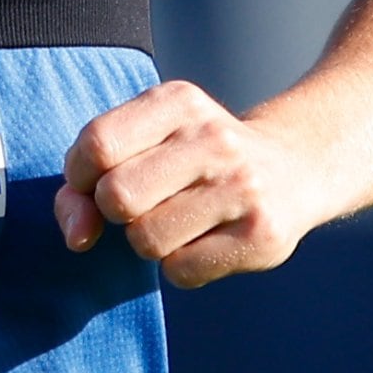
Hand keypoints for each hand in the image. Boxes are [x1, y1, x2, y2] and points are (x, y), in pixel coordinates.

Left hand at [53, 79, 336, 289]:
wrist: (294, 169)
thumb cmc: (192, 159)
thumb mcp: (144, 141)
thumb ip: (85, 178)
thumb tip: (78, 236)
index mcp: (178, 102)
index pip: (97, 144)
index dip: (81, 175)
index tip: (99, 180)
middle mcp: (214, 138)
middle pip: (118, 196)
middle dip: (116, 211)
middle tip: (147, 201)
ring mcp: (242, 186)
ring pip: (146, 239)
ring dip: (148, 241)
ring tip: (179, 220)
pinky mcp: (261, 234)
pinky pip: (180, 270)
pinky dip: (179, 265)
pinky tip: (205, 240)